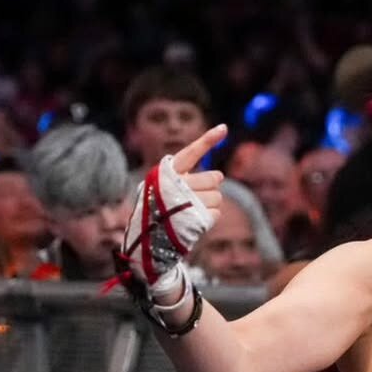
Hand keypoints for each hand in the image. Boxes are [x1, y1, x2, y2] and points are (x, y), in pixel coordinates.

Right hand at [122, 125, 226, 291]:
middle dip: (211, 186)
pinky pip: (217, 212)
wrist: (146, 243)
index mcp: (166, 172)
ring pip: (218, 196)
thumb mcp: (164, 189)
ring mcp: (185, 202)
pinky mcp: (194, 219)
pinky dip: (210, 217)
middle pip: (214, 178)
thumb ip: (186, 179)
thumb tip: (218, 176)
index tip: (225, 128)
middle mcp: (175, 184)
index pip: (191, 152)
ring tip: (193, 211)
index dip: (208, 140)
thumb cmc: (159, 212)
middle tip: (197, 195)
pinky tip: (195, 221)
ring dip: (211, 204)